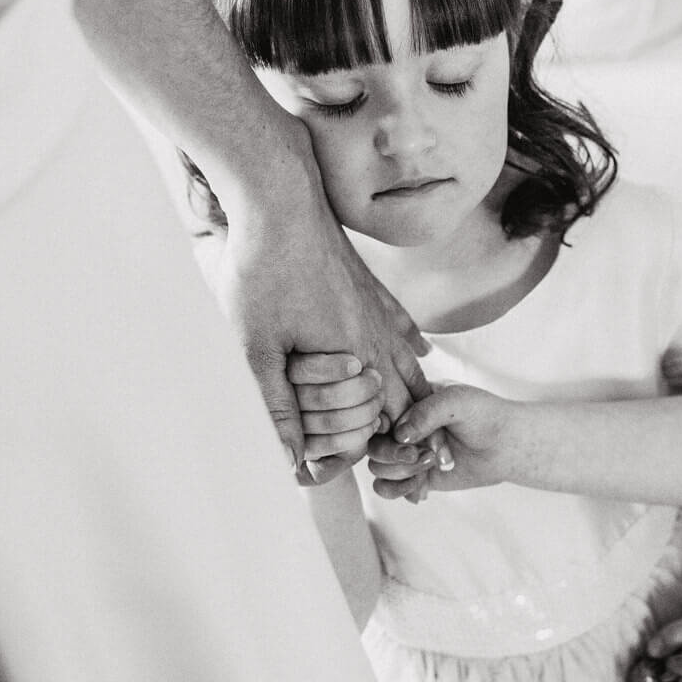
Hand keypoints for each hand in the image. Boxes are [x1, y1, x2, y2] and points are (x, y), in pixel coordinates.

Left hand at [197, 174, 430, 477]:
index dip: (377, 454)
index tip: (381, 478)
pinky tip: (421, 352)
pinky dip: (413, 343)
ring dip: (416, 393)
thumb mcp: (256, 348)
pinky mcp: (369, 284)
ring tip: (425, 423)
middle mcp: (374, 337)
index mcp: (351, 359)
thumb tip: (288, 459)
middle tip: (414, 464)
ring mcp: (376, 308)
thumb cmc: (261, 273)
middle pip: (404, 396)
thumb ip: (274, 406)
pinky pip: (402, 322)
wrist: (280, 202)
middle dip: (409, 431)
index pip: (379, 423)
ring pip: (409, 362)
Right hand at [366, 384, 515, 500]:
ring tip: (431, 466)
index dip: (385, 430)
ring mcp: (406, 454)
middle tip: (421, 456)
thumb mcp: (457, 402)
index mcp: (405, 403)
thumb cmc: (484, 414)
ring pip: (378, 470)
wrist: (506, 444)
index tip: (409, 436)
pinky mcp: (415, 477)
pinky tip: (424, 488)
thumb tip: (398, 435)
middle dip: (393, 456)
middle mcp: (400, 429)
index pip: (376, 416)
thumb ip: (426, 412)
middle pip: (372, 447)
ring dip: (401, 473)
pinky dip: (401, 491)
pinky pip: (389, 489)